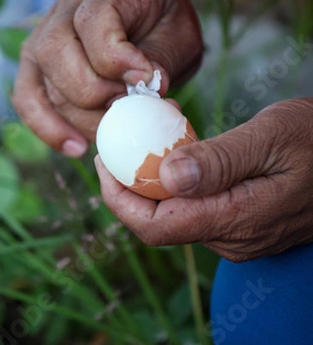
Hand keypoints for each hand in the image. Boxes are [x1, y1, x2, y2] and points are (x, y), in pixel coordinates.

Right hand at [12, 0, 202, 156]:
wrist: (140, 8)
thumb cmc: (160, 23)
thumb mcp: (178, 33)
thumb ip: (160, 58)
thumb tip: (145, 89)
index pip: (94, 21)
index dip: (118, 58)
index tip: (147, 80)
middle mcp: (63, 10)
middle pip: (57, 55)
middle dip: (95, 94)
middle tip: (129, 110)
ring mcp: (42, 38)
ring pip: (44, 84)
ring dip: (81, 118)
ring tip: (115, 131)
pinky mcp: (34, 67)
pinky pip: (27, 100)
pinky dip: (48, 128)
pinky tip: (75, 146)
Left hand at [95, 98, 312, 261]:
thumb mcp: (271, 137)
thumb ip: (219, 160)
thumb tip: (164, 178)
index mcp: (236, 220)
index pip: (155, 227)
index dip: (118, 198)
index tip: (103, 161)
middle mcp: (231, 238)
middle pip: (158, 222)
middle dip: (129, 187)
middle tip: (116, 146)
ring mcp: (237, 234)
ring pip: (175, 214)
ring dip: (151, 182)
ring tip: (144, 141)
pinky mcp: (241, 223)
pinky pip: (194, 208)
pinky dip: (175, 182)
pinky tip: (176, 153)